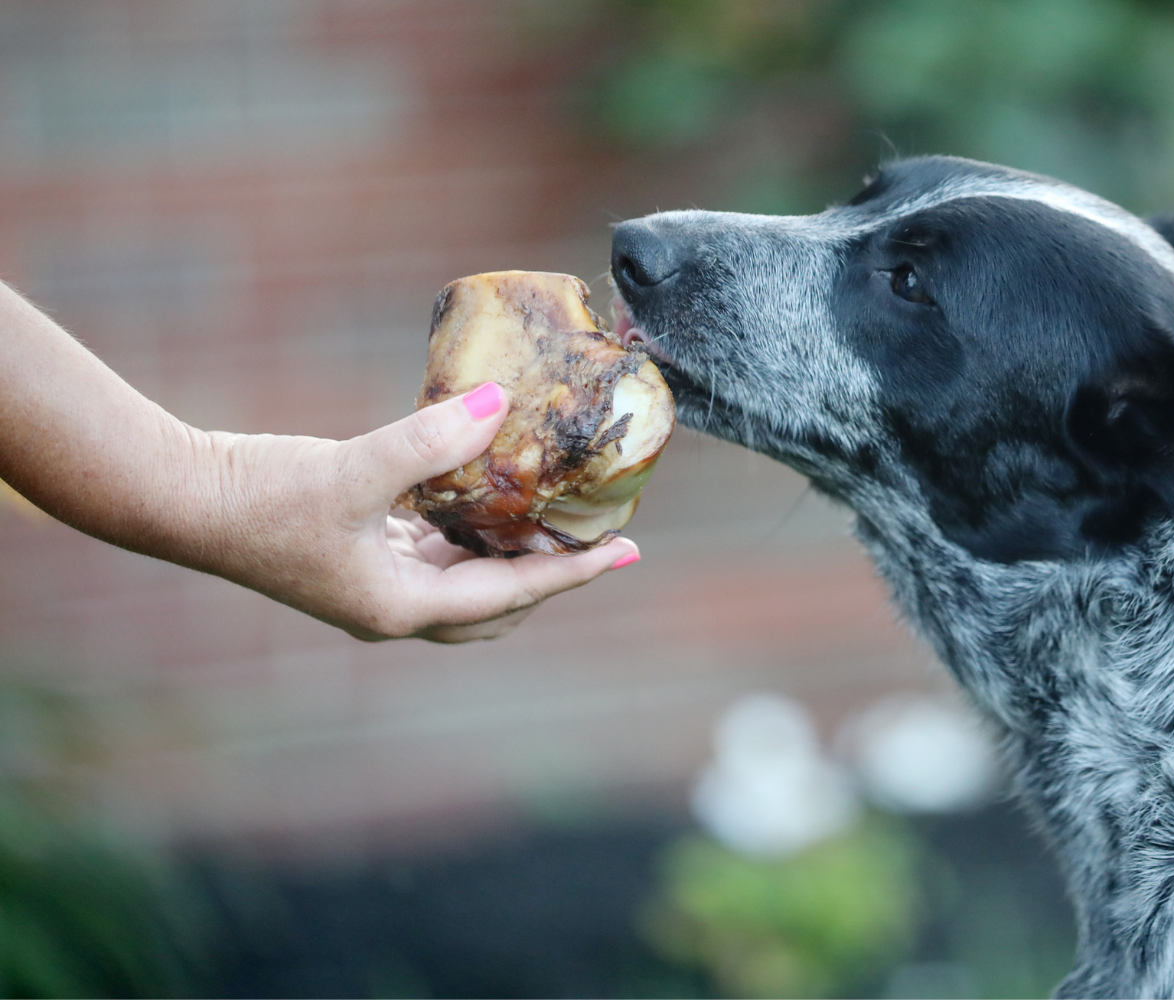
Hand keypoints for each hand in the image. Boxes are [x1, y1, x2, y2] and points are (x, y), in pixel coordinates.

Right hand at [200, 385, 637, 641]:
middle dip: (548, 574)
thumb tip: (500, 404)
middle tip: (596, 538)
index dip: (574, 573)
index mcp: (401, 608)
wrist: (179, 499)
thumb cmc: (260, 496)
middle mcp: (394, 609)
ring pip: (465, 579)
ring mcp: (373, 586)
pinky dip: (467, 530)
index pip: (512, 595)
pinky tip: (484, 490)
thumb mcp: (355, 470)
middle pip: (496, 604)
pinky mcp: (356, 556)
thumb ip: (431, 441)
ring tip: (552, 512)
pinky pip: (433, 551)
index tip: (627, 553)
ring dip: (508, 552)